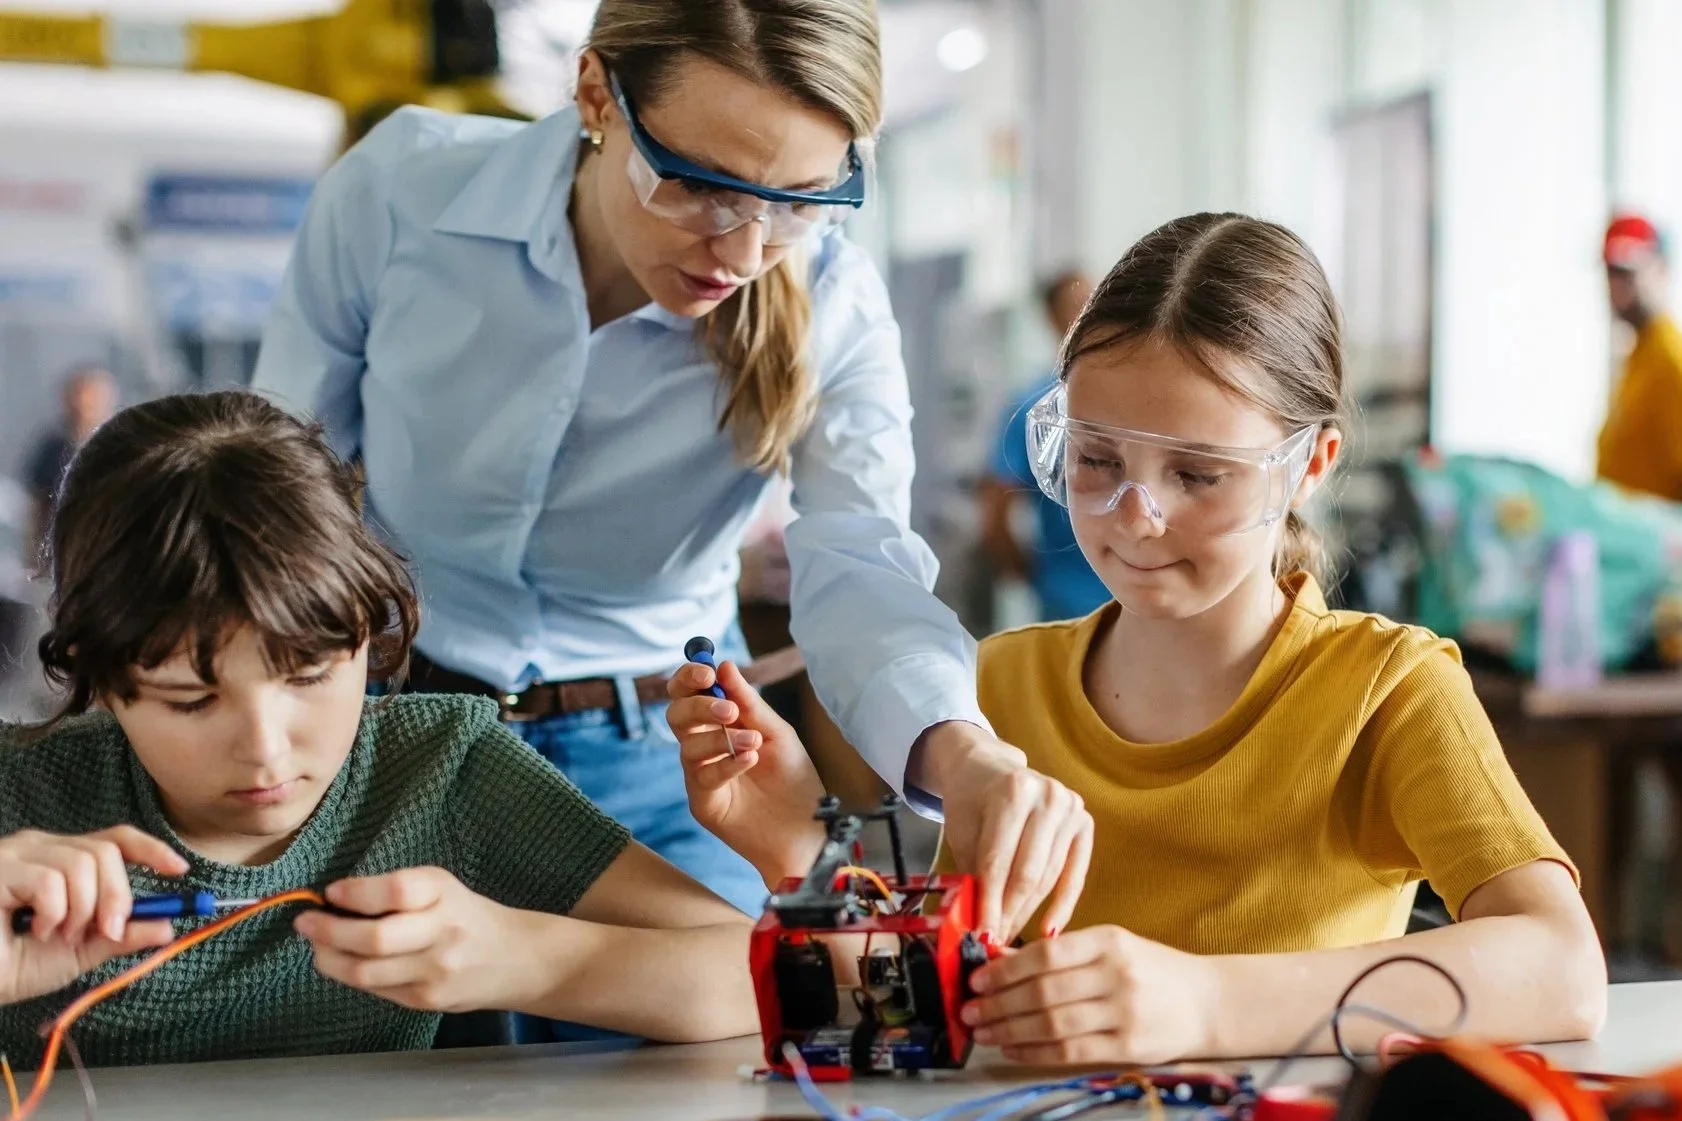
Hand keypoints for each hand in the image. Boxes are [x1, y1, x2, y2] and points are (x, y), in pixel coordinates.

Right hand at [0, 826, 186, 1003]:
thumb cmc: (7, 966)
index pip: (114, 839)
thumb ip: (118, 938)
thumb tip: (167, 926)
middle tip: (107, 931)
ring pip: (84, 863)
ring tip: (57, 935)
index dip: (152, 850)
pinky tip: (34, 929)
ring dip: (83, 909)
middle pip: (107, 851)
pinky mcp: (0, 867)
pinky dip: (55, 912)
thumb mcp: (76, 954)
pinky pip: (51, 879)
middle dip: (120, 895)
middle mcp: (40, 848)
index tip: (180, 870)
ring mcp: (17, 853)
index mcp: (60, 861)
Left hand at [296, 868, 524, 1013]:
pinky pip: (374, 989)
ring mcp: (433, 972)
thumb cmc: (466, 916)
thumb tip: (334, 902)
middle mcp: (442, 933)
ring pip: (365, 972)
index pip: (396, 891)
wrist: (513, 959)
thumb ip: (393, 893)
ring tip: (316, 945)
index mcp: (444, 895)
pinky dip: (350, 974)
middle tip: (305, 922)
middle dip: (328, 931)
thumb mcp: (439, 888)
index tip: (331, 893)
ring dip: (328, 958)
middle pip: (374, 938)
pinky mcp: (425, 1000)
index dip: (357, 893)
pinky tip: (342, 962)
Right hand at [666, 660, 826, 887]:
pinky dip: (726, 764)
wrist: (807, 828)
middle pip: (677, 715)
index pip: (688, 693)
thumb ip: (749, 703)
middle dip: (698, 706)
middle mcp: (704, 746)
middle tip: (729, 711)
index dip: (689, 678)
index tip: (706, 671)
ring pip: (687, 746)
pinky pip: (701, 776)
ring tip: (755, 743)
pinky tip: (751, 760)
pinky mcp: (703, 803)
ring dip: (721, 739)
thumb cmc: (794, 780)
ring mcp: (700, 775)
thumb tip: (723, 665)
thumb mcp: (777, 733)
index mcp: (720, 724)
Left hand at [916, 723, 1091, 942]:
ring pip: (1049, 876)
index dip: (990, 905)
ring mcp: (1071, 806)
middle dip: (1010, 913)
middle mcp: (1049, 794)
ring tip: (1012, 936)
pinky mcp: (1084, 820)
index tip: (983, 938)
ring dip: (1030, 912)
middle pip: (1028, 872)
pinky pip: (1074, 873)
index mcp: (1012, 791)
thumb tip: (982, 929)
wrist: (987, 767)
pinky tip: (1049, 929)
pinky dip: (1062, 904)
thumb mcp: (963, 834)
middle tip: (997, 943)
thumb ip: (974, 877)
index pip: (999, 863)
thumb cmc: (971, 803)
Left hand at [962, 925, 1216, 1064]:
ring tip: (984, 1032)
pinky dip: (1035, 1051)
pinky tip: (1013, 1049)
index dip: (1005, 969)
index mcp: (1109, 940)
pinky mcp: (1129, 1046)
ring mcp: (1124, 1012)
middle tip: (969, 1010)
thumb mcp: (1112, 947)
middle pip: (1044, 991)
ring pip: (1054, 1023)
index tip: (976, 978)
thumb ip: (1063, 953)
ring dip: (1010, 1030)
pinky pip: (1071, 1051)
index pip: (1046, 954)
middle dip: (999, 1003)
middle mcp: (1116, 974)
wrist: (1209, 1001)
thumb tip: (1002, 959)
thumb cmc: (1152, 970)